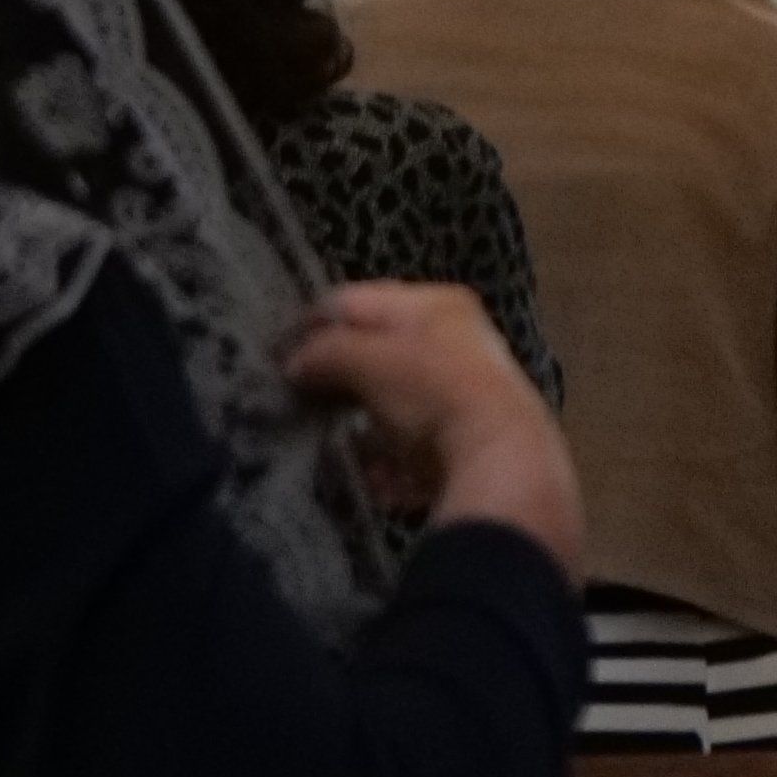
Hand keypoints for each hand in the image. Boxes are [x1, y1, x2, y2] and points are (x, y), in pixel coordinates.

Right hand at [289, 281, 584, 571]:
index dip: (311, 324)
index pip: (357, 301)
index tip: (276, 355)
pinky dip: (390, 461)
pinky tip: (374, 475)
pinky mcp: (466, 442)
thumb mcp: (367, 360)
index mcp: (436, 303)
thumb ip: (324, 353)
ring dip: (362, 424)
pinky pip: (413, 447)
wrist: (499, 458)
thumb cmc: (431, 390)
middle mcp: (457, 340)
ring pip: (393, 404)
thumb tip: (294, 363)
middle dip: (339, 378)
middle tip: (299, 398)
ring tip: (331, 440)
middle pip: (378, 353)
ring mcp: (465, 392)